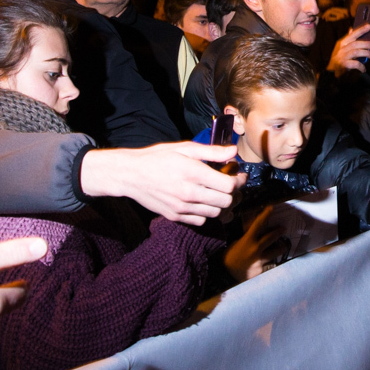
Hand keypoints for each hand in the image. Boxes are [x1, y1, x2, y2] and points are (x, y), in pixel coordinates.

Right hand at [79, 142, 244, 223]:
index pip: (229, 185)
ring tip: (215, 192)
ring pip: (216, 213)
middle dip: (232, 192)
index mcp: (193, 172)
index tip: (237, 174)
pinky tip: (201, 201)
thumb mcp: (184, 148)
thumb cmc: (157, 158)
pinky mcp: (175, 216)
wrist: (131, 175)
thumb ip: (211, 151)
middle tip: (229, 184)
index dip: (238, 180)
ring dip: (220, 203)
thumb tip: (233, 151)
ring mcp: (182, 207)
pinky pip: (201, 221)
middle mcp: (189, 193)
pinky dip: (206, 213)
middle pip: (226, 201)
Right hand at [224, 205, 285, 279]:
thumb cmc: (228, 257)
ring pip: (276, 252)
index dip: (265, 215)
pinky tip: (272, 260)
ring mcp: (260, 261)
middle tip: (283, 228)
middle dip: (278, 232)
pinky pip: (270, 264)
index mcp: (247, 241)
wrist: (225, 275)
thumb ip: (247, 238)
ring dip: (280, 248)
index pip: (258, 224)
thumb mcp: (236, 243)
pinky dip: (271, 261)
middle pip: (271, 237)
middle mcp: (256, 249)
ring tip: (283, 246)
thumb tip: (255, 232)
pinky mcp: (262, 270)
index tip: (272, 208)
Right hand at [326, 22, 369, 74]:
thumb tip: (351, 28)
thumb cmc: (340, 58)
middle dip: (366, 44)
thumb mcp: (342, 48)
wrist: (331, 72)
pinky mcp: (343, 65)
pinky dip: (361, 66)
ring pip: (356, 52)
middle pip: (355, 44)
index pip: (352, 34)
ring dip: (366, 53)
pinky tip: (364, 69)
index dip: (361, 30)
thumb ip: (348, 39)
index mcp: (342, 43)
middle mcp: (341, 49)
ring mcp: (342, 57)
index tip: (369, 26)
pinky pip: (355, 64)